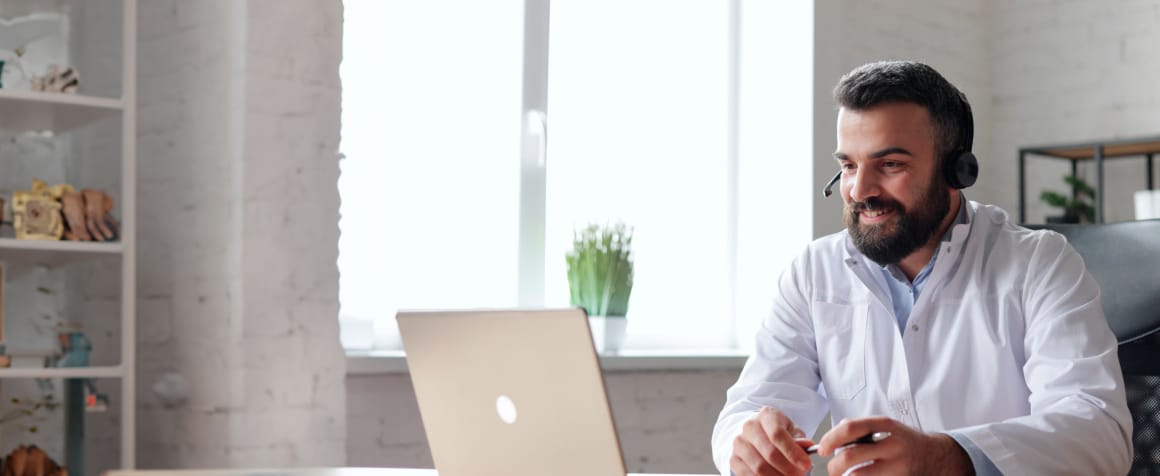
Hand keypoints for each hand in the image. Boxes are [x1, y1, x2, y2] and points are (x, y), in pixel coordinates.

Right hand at [730, 406, 814, 475]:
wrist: (756, 434)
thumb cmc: (776, 432)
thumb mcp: (791, 431)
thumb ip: (799, 440)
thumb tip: (808, 446)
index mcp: (766, 416)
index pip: (778, 434)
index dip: (793, 452)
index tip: (806, 464)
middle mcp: (749, 427)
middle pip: (769, 453)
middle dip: (788, 469)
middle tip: (800, 475)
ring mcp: (739, 443)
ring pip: (759, 468)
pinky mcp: (734, 459)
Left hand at [815, 417, 971, 474]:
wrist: (938, 457)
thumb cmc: (905, 441)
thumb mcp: (887, 427)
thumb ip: (862, 430)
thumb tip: (832, 439)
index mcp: (886, 426)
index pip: (850, 428)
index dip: (830, 439)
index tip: (822, 449)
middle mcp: (892, 445)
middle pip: (850, 457)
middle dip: (833, 467)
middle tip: (832, 469)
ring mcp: (898, 467)